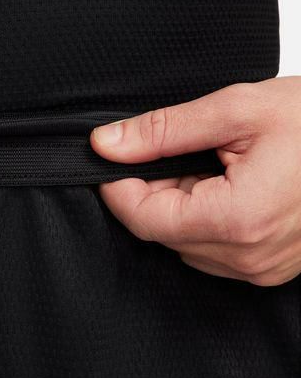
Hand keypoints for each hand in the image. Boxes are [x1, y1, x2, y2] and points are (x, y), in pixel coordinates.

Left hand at [90, 77, 300, 285]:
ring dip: (182, 204)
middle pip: (162, 231)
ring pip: (184, 242)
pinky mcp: (269, 267)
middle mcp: (249, 256)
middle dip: (155, 189)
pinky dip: (206, 218)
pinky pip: (212, 249)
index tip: (112, 157)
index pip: (144, 219)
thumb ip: (163, 130)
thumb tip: (107, 144)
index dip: (119, 186)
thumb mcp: (237, 110)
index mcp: (239, 220)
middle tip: (181, 150)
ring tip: (216, 166)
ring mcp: (261, 267)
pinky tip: (231, 186)